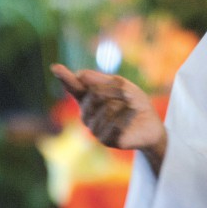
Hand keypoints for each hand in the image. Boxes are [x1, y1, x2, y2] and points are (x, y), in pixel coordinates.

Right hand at [51, 63, 166, 172]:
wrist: (151, 126)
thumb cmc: (133, 103)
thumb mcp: (122, 86)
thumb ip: (102, 81)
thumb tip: (79, 75)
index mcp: (88, 97)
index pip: (74, 86)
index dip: (65, 76)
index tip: (55, 67)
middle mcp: (86, 113)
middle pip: (96, 93)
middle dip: (116, 90)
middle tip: (127, 95)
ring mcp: (94, 128)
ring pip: (108, 108)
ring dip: (125, 104)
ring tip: (130, 108)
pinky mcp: (105, 140)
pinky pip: (115, 123)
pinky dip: (128, 116)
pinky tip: (132, 116)